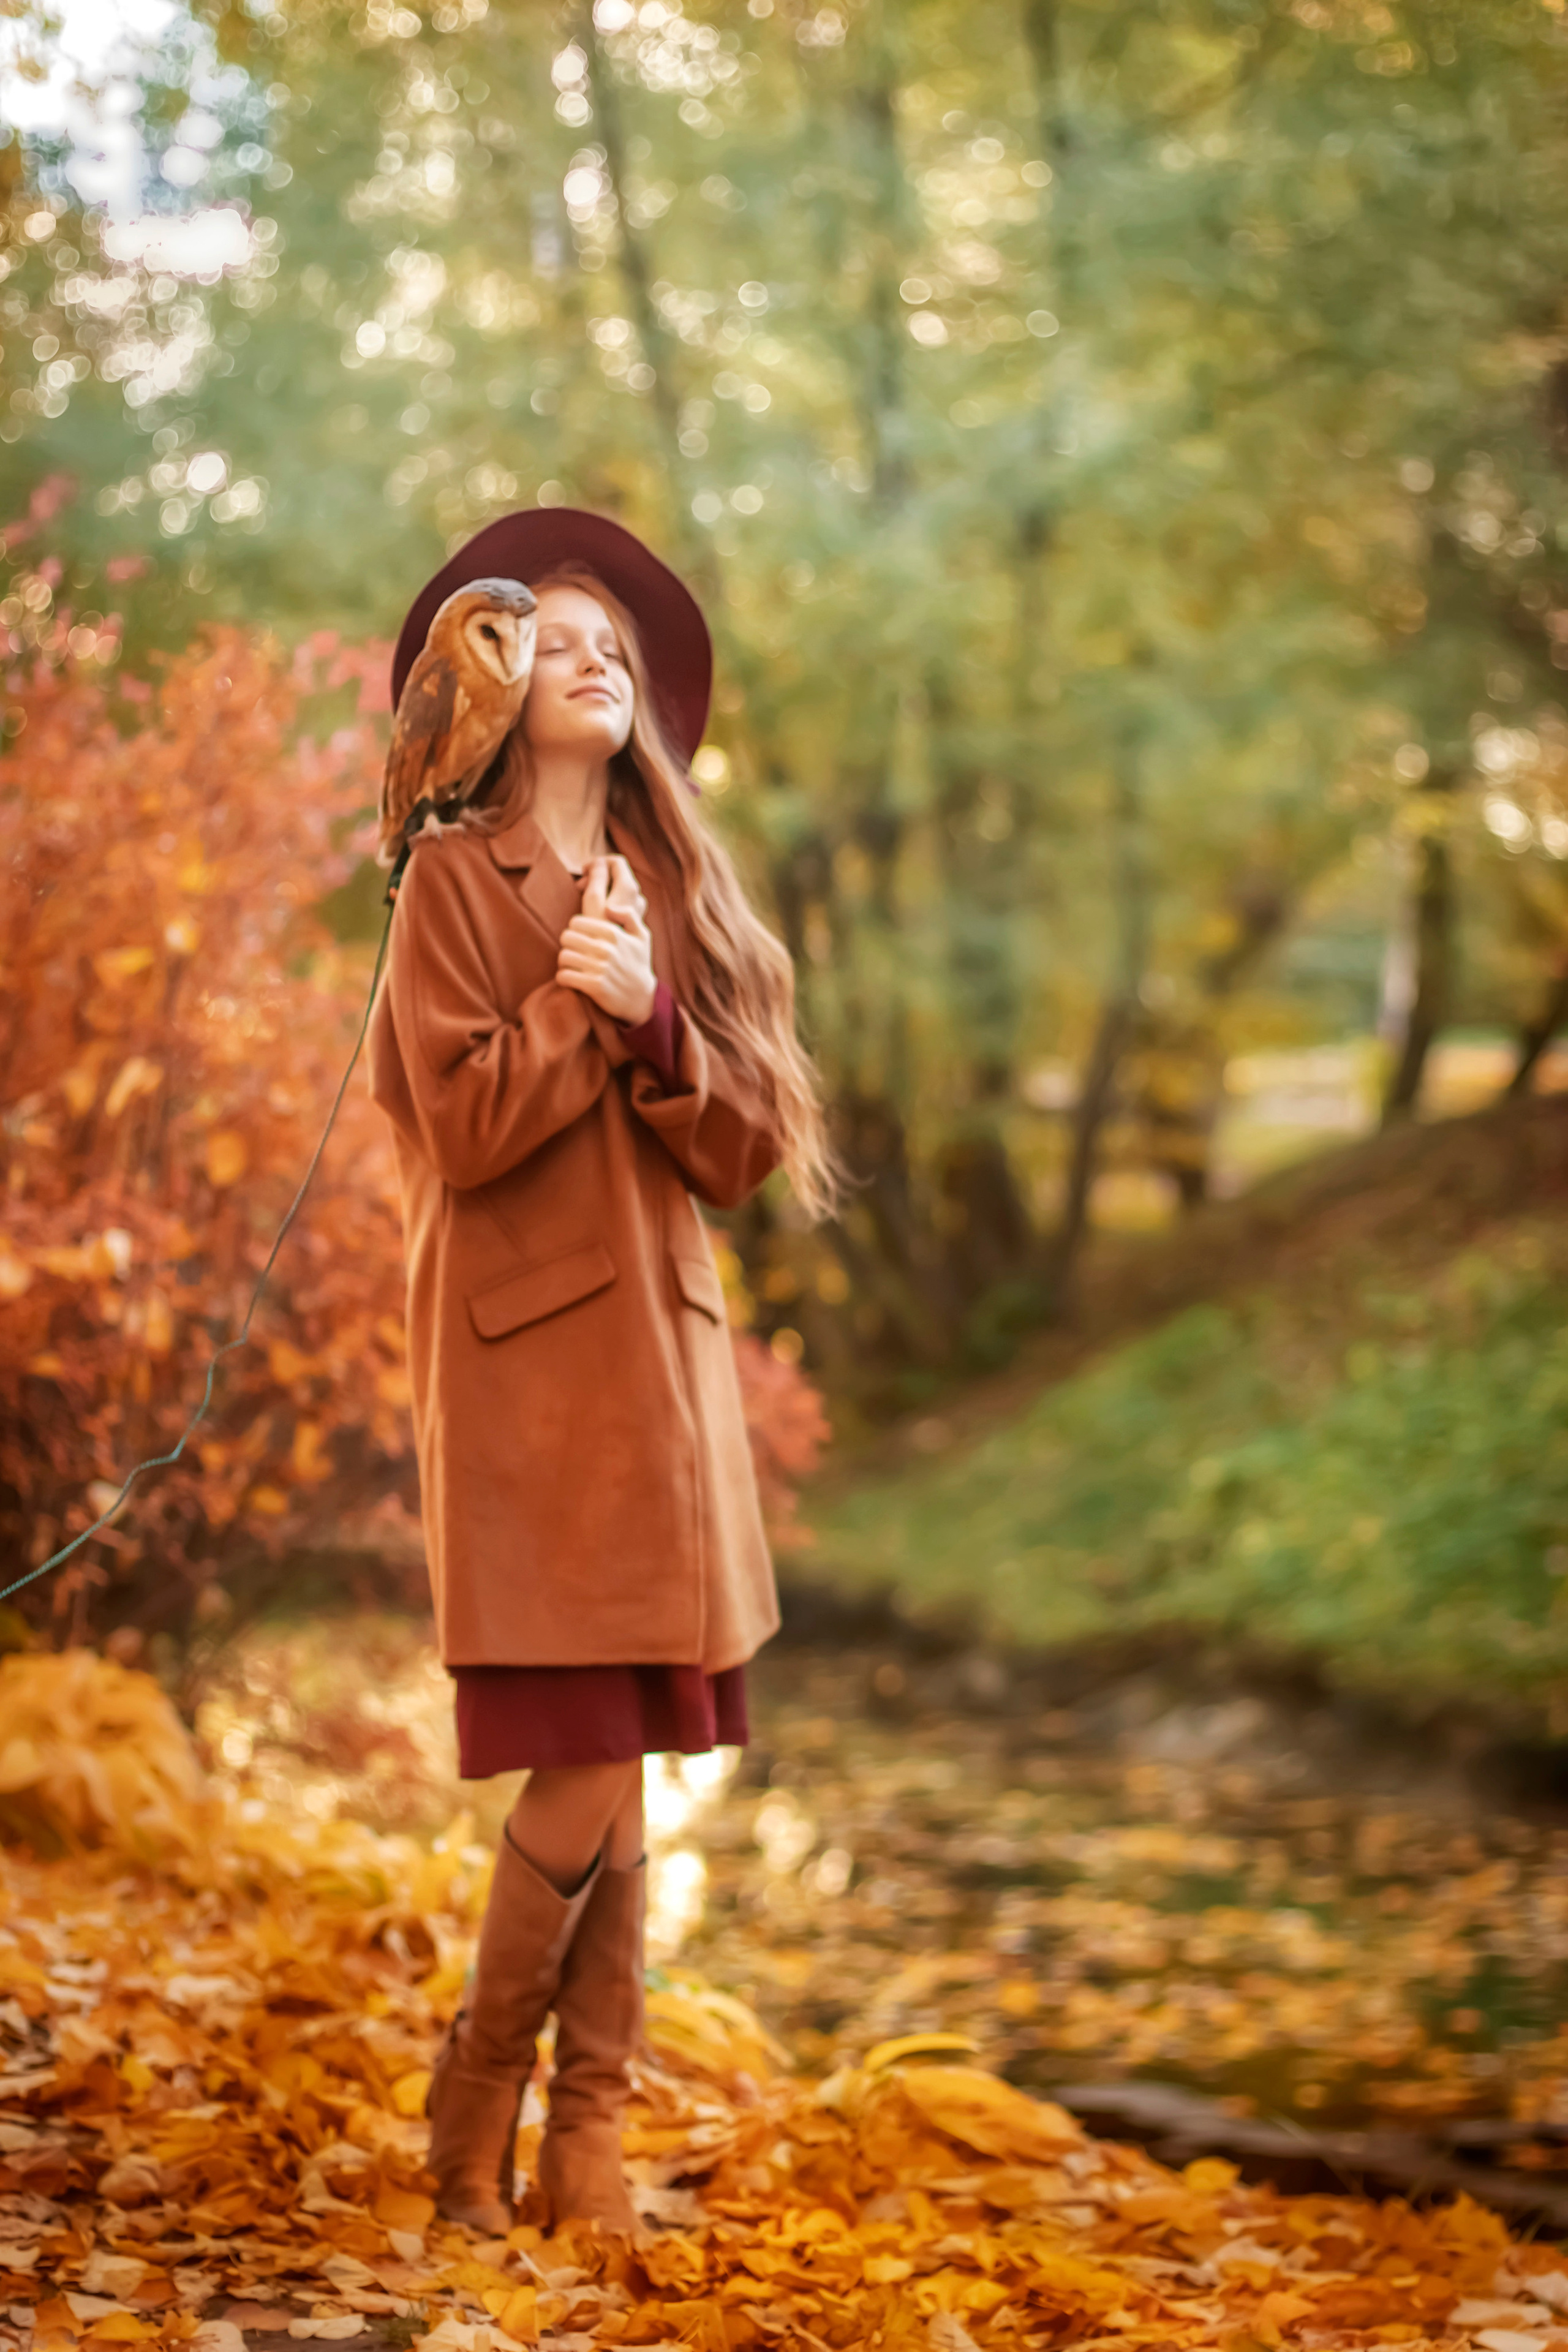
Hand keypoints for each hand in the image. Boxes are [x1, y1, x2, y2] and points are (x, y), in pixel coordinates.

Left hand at [557, 854, 656, 1023]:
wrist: (641, 998)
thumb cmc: (638, 964)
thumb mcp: (642, 936)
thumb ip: (629, 915)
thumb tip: (609, 907)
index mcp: (613, 933)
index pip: (576, 922)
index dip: (575, 929)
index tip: (580, 938)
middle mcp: (606, 948)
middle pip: (566, 937)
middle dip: (568, 945)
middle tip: (574, 951)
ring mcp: (599, 968)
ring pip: (563, 956)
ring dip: (564, 962)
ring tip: (571, 965)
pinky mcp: (593, 986)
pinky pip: (564, 976)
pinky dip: (563, 978)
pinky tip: (570, 979)